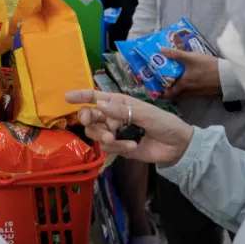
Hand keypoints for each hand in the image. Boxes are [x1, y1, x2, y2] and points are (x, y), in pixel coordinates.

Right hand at [66, 89, 193, 166]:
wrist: (177, 146)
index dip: (81, 96)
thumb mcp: (145, 113)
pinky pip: (107, 147)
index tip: (66, 97)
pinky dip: (117, 147)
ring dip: (103, 136)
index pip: (96, 97)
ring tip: (115, 138)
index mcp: (119, 103)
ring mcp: (115, 132)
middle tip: (89, 121)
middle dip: (87, 119)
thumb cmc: (164, 122)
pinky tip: (132, 147)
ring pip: (96, 133)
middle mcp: (113, 116)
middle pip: (90, 117)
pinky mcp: (119, 148)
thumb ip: (122, 110)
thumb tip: (99, 105)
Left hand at [160, 48, 221, 98]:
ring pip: (184, 90)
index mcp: (183, 85)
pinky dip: (189, 84)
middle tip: (163, 77)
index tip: (155, 87)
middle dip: (169, 86)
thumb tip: (161, 50)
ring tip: (175, 74)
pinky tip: (190, 75)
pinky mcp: (205, 91)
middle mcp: (189, 92)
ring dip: (179, 84)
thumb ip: (175, 54)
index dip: (160, 92)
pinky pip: (193, 89)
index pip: (168, 94)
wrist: (228, 76)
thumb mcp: (191, 58)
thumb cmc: (208, 67)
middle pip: (175, 91)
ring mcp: (198, 92)